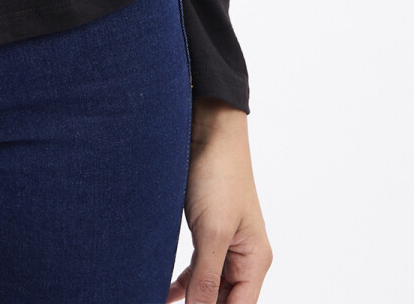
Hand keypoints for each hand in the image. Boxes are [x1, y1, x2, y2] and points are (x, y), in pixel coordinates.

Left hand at [167, 99, 272, 303]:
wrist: (208, 127)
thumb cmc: (218, 173)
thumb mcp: (212, 231)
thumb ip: (206, 277)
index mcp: (255, 261)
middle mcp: (244, 256)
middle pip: (224, 300)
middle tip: (161, 303)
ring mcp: (225, 244)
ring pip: (208, 286)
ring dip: (189, 299)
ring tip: (158, 300)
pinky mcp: (206, 231)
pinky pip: (196, 268)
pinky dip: (182, 283)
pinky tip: (165, 293)